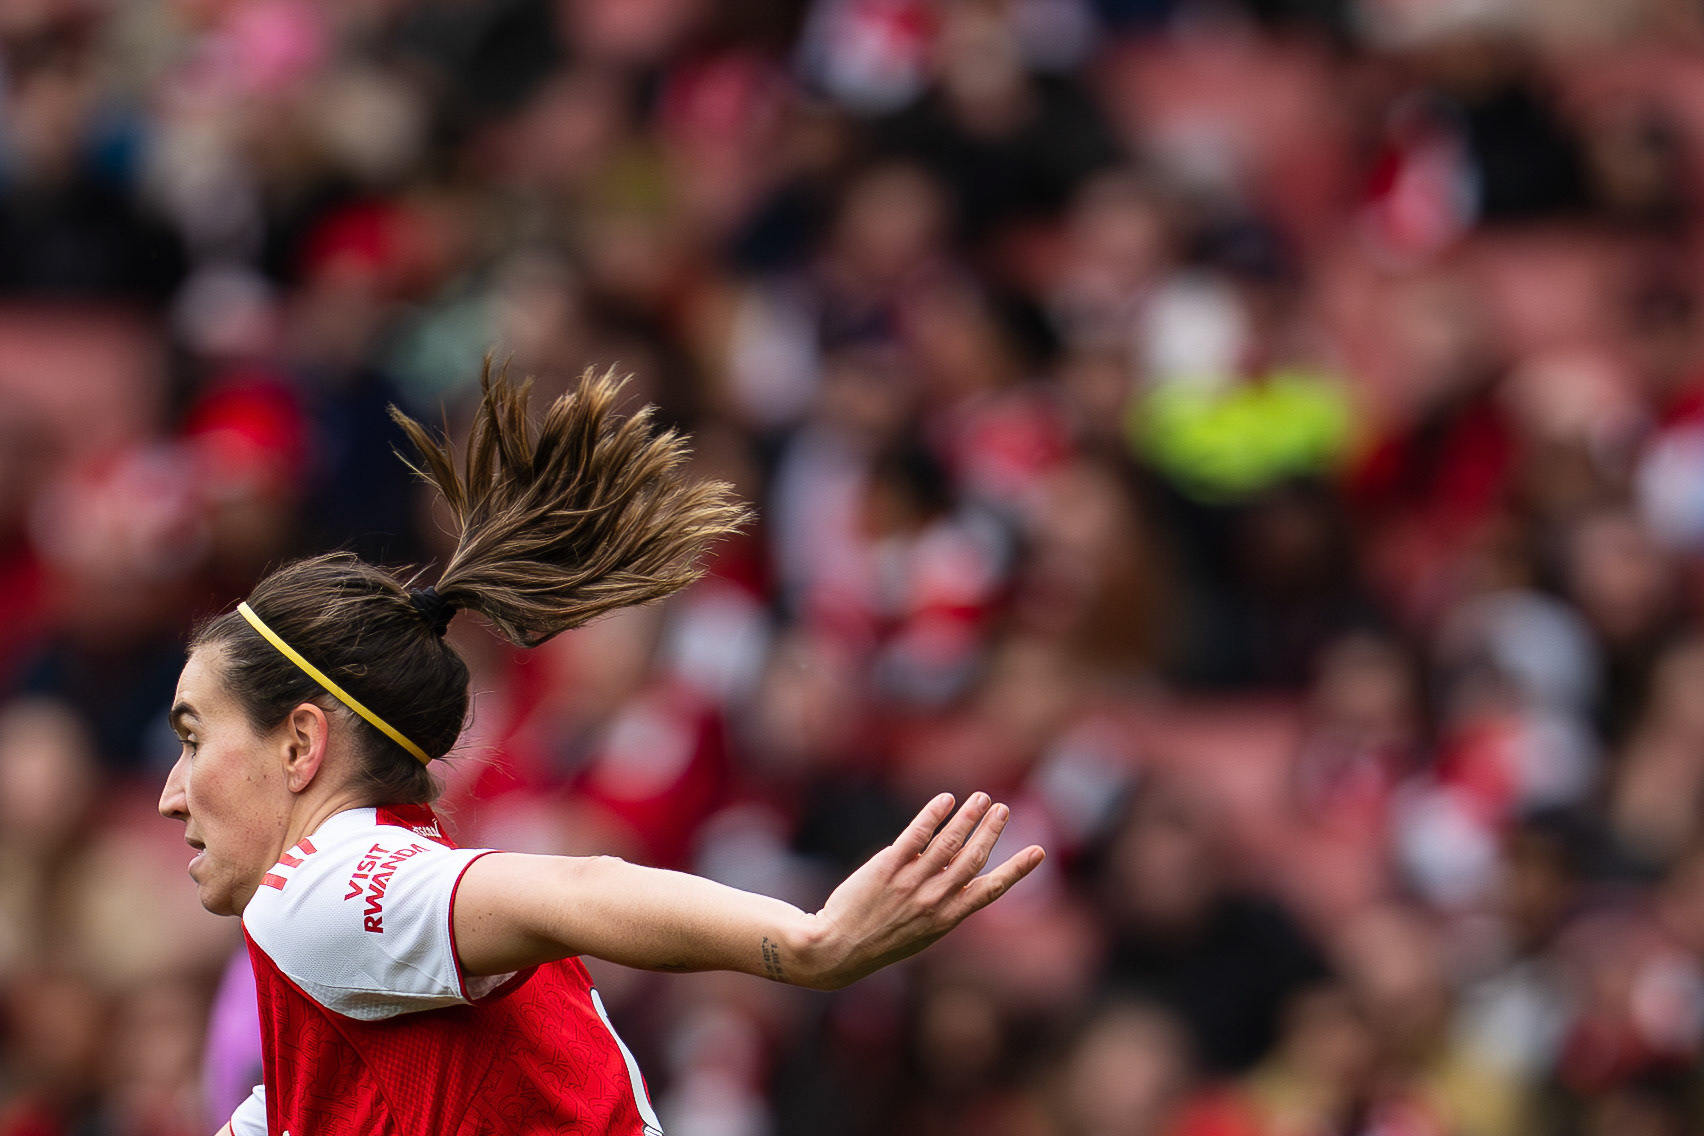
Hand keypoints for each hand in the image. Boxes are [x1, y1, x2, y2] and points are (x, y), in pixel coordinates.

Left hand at [796, 792, 1044, 989]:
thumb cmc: (880, 940)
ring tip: (980, 798)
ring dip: (968, 817)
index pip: (991, 890)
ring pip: (948, 843)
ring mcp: (911, 883)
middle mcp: (934, 900)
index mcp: (947, 918)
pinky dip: (933, 815)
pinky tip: (945, 799)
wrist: (838, 949)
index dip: (1017, 869)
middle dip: (991, 831)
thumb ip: (941, 902)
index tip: (1038, 852)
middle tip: (1002, 808)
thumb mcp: (921, 932)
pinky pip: (915, 836)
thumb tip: (951, 863)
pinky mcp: (887, 868)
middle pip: (972, 859)